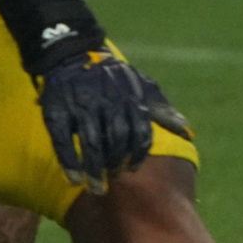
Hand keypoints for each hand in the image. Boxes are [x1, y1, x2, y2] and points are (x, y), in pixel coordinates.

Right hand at [34, 48, 189, 194]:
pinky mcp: (58, 111)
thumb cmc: (112, 77)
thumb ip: (160, 109)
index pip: (139, 131)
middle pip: (115, 140)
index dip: (137, 152)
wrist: (72, 54)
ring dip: (94, 169)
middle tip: (114, 181)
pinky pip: (64, 140)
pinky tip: (74, 178)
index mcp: (129, 99)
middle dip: (116, 164)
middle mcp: (107, 103)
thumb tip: (185, 130)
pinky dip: (70, 162)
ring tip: (97, 188)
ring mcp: (81, 107)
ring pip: (91, 144)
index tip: (134, 168)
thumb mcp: (140, 85)